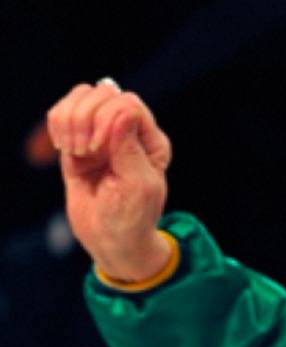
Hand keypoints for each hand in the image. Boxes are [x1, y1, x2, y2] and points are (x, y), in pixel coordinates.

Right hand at [47, 82, 172, 280]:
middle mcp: (129, 132)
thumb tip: (124, 107)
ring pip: (82, 97)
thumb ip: (130, 148)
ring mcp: (103, 134)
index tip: (98, 148)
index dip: (108, 117)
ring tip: (74, 150)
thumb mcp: (138, 185)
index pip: (128, 103)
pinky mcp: (79, 140)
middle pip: (103, 93)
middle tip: (85, 151)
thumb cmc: (132, 216)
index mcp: (152, 141)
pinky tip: (64, 147)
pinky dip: (57, 124)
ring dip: (70, 120)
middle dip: (87, 118)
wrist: (111, 239)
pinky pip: (63, 113)